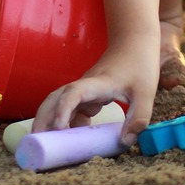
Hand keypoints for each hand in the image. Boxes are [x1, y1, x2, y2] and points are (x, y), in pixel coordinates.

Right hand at [32, 33, 159, 145]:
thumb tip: (126, 142)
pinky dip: (66, 122)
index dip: (62, 111)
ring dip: (51, 121)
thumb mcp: (146, 92)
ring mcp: (84, 89)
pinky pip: (70, 108)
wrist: (135, 40)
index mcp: (97, 83)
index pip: (73, 94)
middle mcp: (85, 85)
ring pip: (59, 104)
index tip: (59, 129)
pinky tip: (75, 134)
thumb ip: (139, 117)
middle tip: (38, 144)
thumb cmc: (140, 63)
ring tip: (49, 145)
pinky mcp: (87, 93)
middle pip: (55, 99)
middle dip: (43, 120)